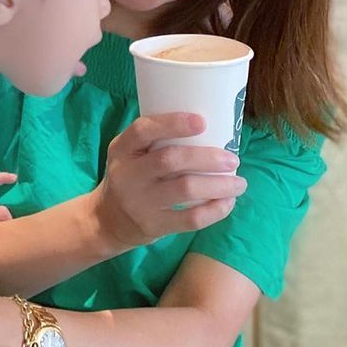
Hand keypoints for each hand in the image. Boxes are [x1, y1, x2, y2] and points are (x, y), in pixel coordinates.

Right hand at [95, 113, 246, 249]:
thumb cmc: (130, 177)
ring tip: (239, 183)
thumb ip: (156, 142)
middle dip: (207, 158)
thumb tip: (210, 125)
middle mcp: (128, 174)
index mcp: (122, 149)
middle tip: (232, 159)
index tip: (202, 121)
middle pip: (170, 160)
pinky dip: (214, 210)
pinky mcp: (153, 225)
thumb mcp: (129, 154)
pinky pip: (190, 219)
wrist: (107, 220)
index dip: (173, 123)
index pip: (143, 131)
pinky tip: (227, 202)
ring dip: (218, 185)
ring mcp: (140, 202)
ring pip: (185, 189)